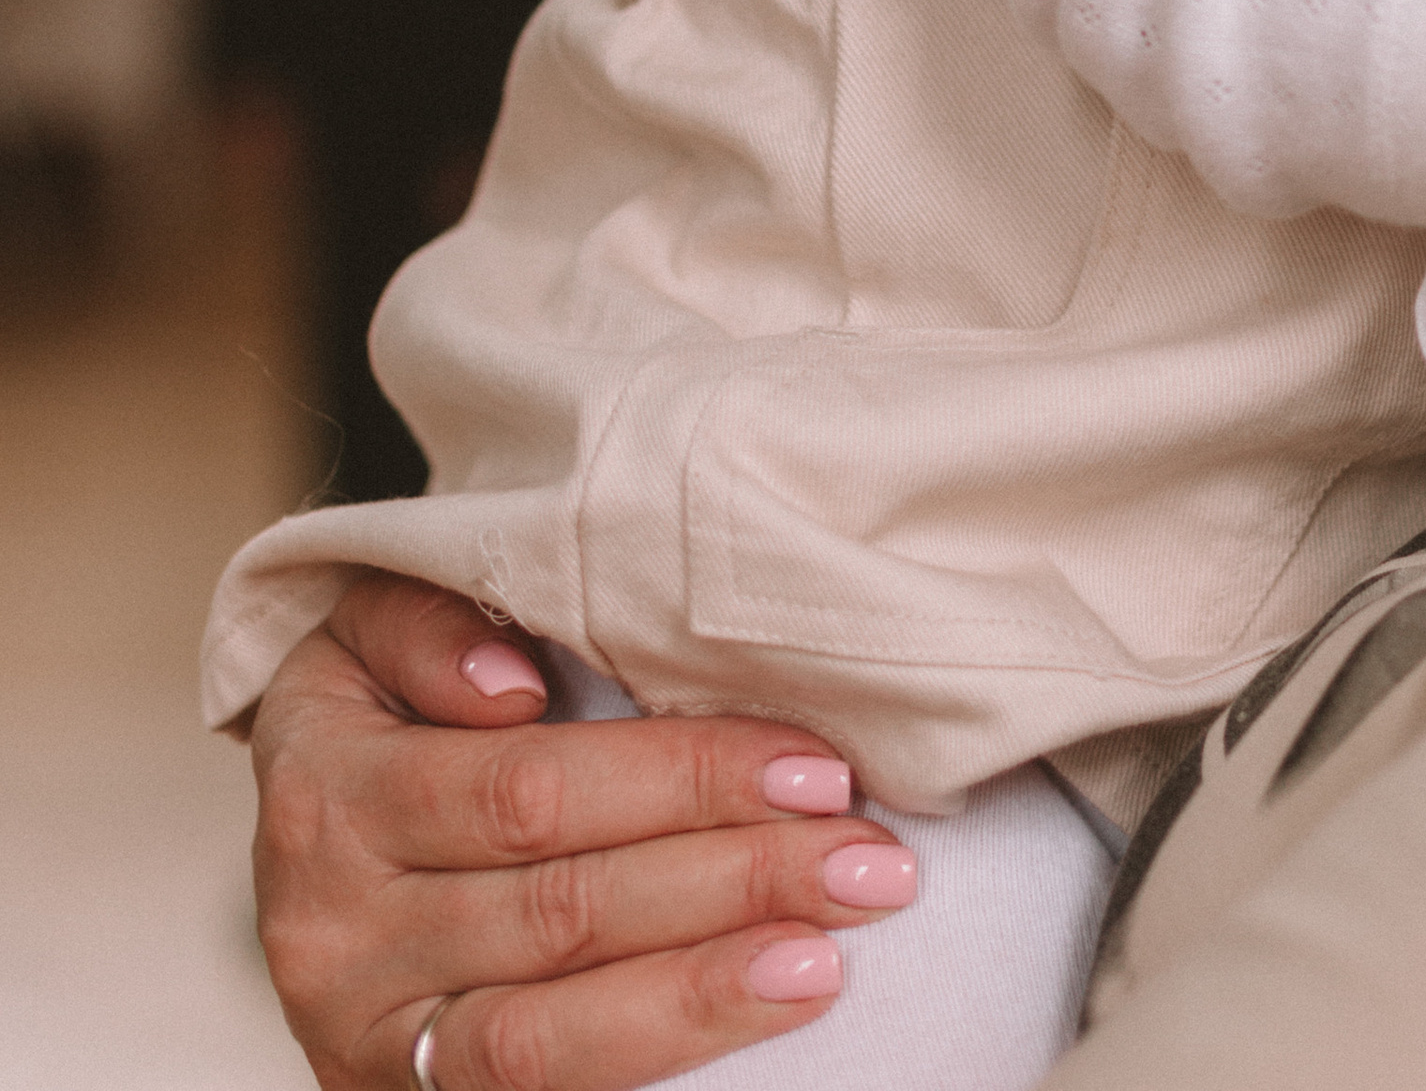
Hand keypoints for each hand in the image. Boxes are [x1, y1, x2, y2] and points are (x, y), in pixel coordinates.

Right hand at [250, 573, 919, 1089]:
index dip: (682, 778)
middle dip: (733, 878)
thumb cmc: (386, 706)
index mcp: (324, 787)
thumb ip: (426, 624)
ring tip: (832, 951)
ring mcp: (365, 1037)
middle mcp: (329, 925)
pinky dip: (659, 1053)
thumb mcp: (372, 635)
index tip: (817, 765)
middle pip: (561, 908)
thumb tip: (513, 686)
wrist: (308, 848)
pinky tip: (760, 1014)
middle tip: (870, 859)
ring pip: (550, 1032)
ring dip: (708, 988)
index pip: (531, 789)